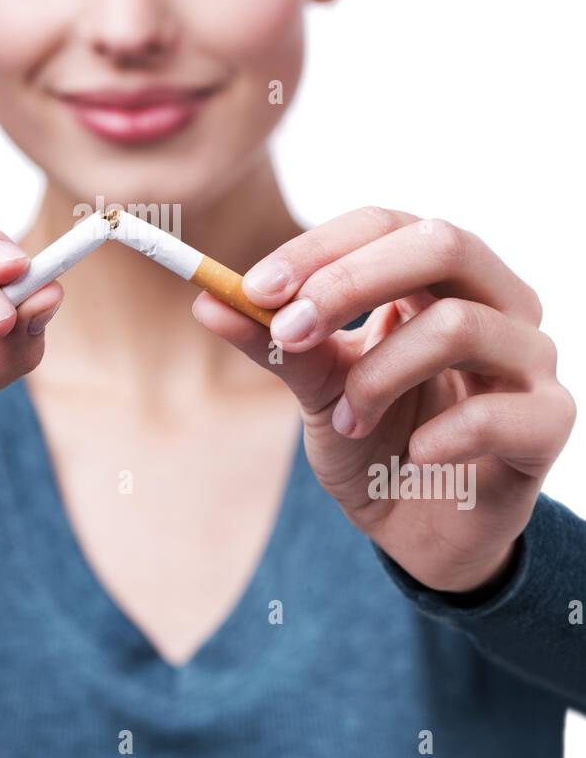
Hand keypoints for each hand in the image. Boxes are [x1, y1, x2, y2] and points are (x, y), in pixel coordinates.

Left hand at [192, 207, 575, 593]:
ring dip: (380, 376)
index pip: (386, 225)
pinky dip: (440, 434)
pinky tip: (414, 455)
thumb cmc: (377, 443)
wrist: (422, 532)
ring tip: (351, 422)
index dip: (320, 249)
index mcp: (439, 276)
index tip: (255, 289)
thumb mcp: (317, 390)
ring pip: (459, 326)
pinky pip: (496, 412)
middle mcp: (497, 300)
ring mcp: (530, 357)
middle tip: (290, 331)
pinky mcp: (549, 422)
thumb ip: (276, 343)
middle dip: (350, 282)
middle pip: (441, 242)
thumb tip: (206, 300)